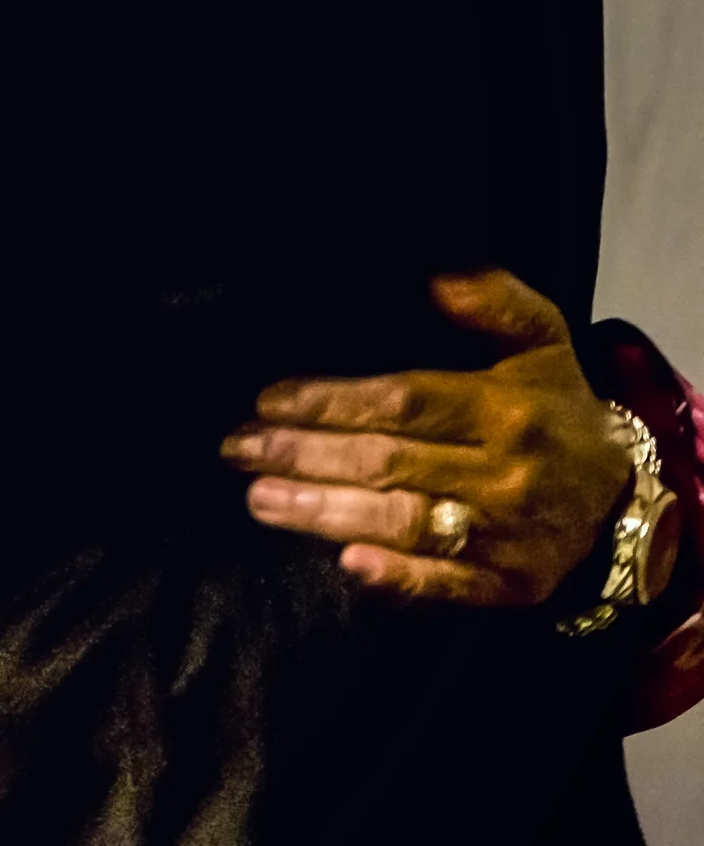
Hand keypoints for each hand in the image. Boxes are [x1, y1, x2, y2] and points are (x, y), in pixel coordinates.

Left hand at [222, 270, 629, 606]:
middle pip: (389, 463)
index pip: (403, 401)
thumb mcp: (540, 339)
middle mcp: (506, 474)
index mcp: (504, 409)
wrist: (625, 496)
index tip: (267, 399)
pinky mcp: (509, 585)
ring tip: (259, 500)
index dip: (331, 401)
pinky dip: (399, 580)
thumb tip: (436, 279)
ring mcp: (508, 535)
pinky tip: (349, 568)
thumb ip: (494, 300)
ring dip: (325, 514)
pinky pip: (448, 586)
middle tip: (237, 448)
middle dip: (304, 455)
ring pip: (403, 522)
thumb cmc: (553, 406)